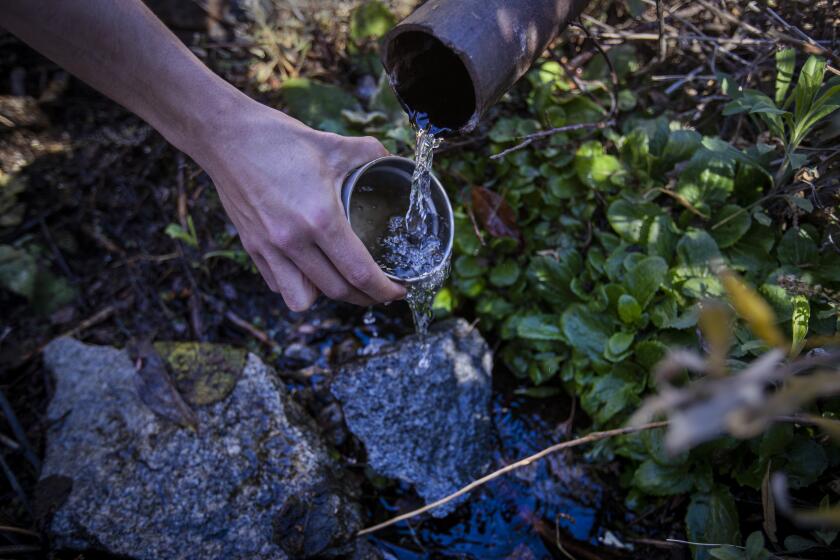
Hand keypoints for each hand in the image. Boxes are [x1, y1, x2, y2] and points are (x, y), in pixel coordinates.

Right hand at [191, 99, 405, 310]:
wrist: (224, 136)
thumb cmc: (277, 139)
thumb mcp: (332, 144)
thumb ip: (370, 153)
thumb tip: (394, 159)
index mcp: (319, 218)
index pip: (359, 271)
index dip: (385, 289)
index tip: (399, 290)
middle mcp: (293, 241)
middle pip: (338, 291)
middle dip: (366, 298)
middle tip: (381, 291)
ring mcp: (269, 248)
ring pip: (303, 299)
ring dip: (329, 297)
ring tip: (343, 282)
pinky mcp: (251, 248)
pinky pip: (279, 284)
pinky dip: (298, 284)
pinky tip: (310, 269)